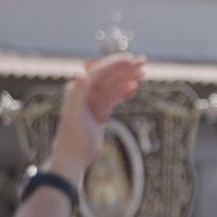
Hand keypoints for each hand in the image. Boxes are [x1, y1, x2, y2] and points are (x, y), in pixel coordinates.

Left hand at [49, 55, 144, 178]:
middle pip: (108, 76)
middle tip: (143, 61)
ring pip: (113, 85)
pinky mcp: (100, 111)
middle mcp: (85, 92)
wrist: (73, 157)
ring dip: (128, 78)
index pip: (99, 72)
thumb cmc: (73, 138)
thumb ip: (78, 95)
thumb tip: (81, 73)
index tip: (131, 59)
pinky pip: (114, 97)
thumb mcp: (75, 116)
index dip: (115, 64)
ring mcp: (93, 102)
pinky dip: (124, 91)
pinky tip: (134, 88)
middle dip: (125, 68)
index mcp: (77, 89)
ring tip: (143, 72)